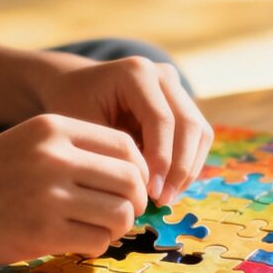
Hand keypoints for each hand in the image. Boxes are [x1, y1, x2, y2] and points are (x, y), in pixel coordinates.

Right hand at [0, 114, 151, 266]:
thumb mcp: (27, 144)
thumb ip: (74, 152)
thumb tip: (133, 175)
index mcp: (54, 127)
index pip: (125, 146)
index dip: (136, 171)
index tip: (128, 189)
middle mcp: (55, 155)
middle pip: (130, 180)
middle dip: (133, 202)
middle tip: (120, 215)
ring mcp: (49, 194)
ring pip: (120, 213)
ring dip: (116, 228)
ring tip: (96, 230)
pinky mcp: (41, 232)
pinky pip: (96, 240)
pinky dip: (95, 246)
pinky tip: (77, 243)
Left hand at [35, 55, 213, 205]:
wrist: (76, 85)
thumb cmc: (73, 106)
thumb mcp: (84, 127)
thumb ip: (114, 152)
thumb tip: (142, 189)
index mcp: (137, 72)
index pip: (161, 119)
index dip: (161, 159)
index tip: (149, 192)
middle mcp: (163, 74)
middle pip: (189, 124)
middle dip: (180, 167)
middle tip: (162, 200)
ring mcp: (176, 87)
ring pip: (199, 131)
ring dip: (188, 168)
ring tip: (166, 197)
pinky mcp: (182, 102)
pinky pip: (197, 136)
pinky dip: (188, 163)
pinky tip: (169, 186)